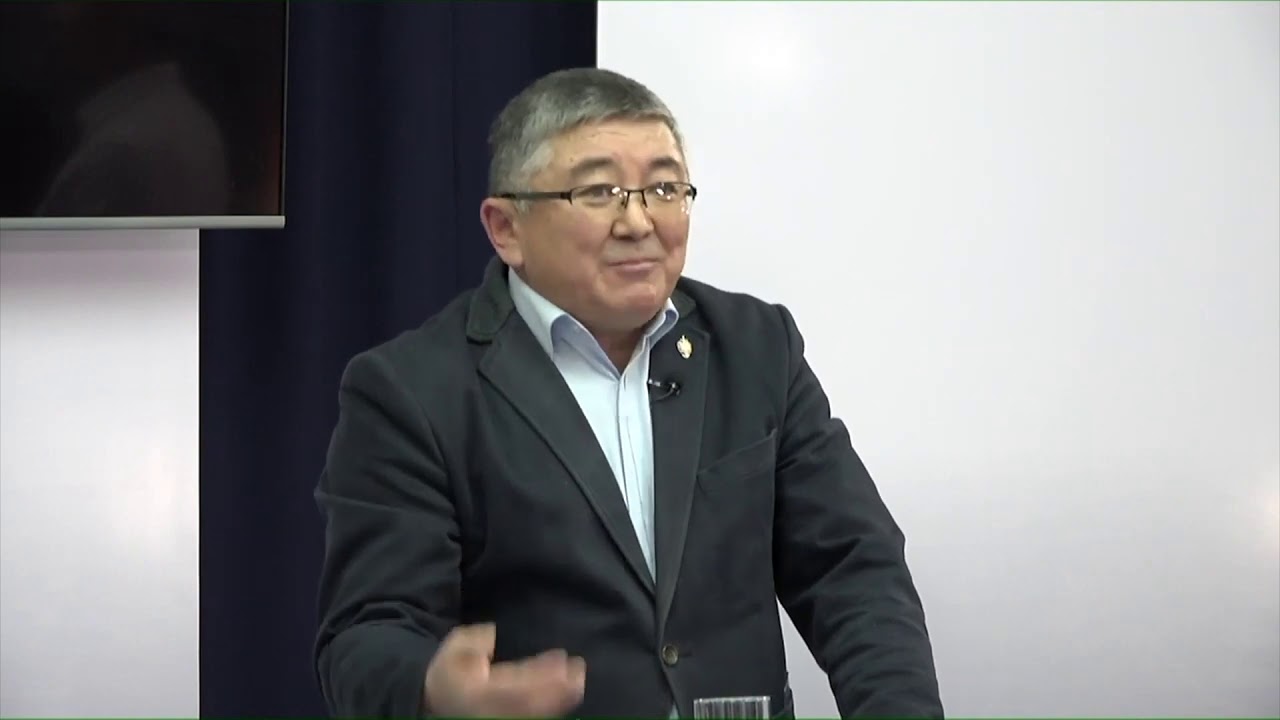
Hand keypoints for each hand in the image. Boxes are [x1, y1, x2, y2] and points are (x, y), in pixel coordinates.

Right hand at [423, 622, 585, 717]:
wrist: (436, 701)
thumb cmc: (450, 669)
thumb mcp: (455, 646)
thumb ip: (474, 640)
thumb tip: (492, 635)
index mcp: (479, 691)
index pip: (515, 685)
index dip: (542, 674)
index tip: (563, 660)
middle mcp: (491, 711)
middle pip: (529, 703)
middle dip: (557, 690)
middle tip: (579, 673)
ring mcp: (500, 718)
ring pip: (533, 713)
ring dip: (559, 700)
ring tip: (578, 683)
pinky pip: (532, 716)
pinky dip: (551, 707)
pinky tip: (566, 695)